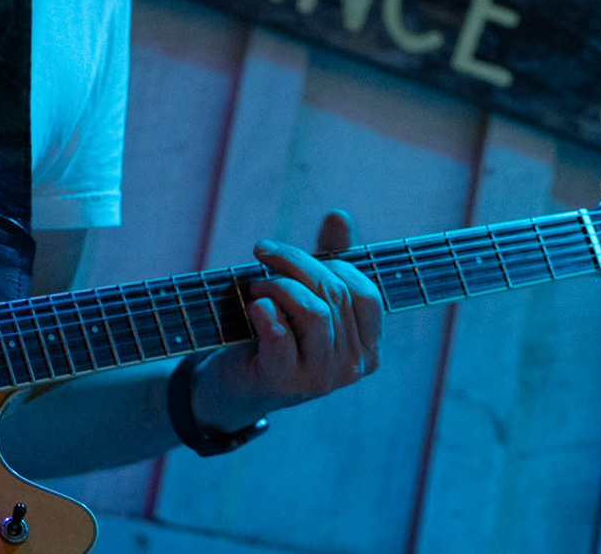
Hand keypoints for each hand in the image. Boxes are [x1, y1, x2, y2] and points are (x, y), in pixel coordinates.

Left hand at [196, 210, 382, 429]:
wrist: (233, 383)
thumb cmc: (275, 333)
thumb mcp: (305, 295)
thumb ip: (328, 259)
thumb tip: (339, 216)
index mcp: (367, 347)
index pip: (365, 293)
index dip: (332, 262)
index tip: (291, 251)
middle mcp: (352, 367)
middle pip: (335, 294)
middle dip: (295, 262)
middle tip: (263, 254)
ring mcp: (320, 379)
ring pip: (314, 312)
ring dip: (279, 286)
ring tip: (255, 286)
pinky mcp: (283, 383)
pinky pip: (281, 336)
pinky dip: (265, 312)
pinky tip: (253, 306)